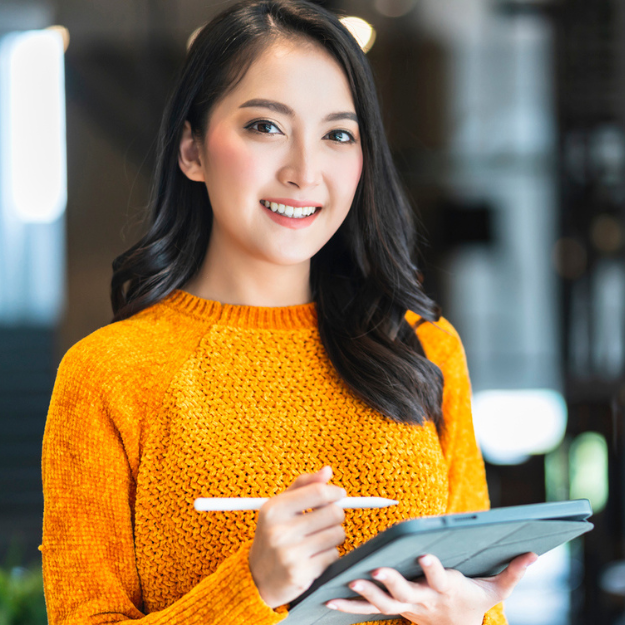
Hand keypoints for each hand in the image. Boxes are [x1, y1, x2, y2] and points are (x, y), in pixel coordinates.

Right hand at [249, 466, 346, 607]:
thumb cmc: (273, 535)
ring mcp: (290, 554)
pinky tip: (314, 556)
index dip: (334, 492)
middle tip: (327, 520)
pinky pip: (333, 555)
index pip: (318, 492)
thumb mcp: (280, 506)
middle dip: (335, 515)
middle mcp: (280, 531)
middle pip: (333, 513)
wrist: (257, 578)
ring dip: (333, 536)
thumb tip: (327, 471)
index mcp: (274, 509)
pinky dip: (329, 554)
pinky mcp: (302, 574)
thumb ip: (303, 485)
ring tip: (318, 539)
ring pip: (337, 534)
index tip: (339, 494)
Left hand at [325, 551, 537, 624]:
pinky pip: (365, 610)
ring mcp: (404, 608)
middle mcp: (422, 601)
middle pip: (405, 591)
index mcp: (446, 591)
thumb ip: (512, 572)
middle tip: (377, 570)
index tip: (425, 556)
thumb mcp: (494, 590)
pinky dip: (347, 605)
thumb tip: (534, 553)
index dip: (433, 569)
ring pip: (382, 601)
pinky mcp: (391, 609)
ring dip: (365, 592)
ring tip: (350, 581)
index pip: (440, 578)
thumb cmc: (473, 604)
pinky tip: (326, 598)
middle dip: (391, 581)